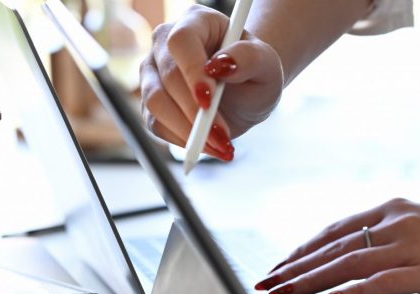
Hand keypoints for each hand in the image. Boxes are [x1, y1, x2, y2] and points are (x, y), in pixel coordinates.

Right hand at [140, 5, 282, 158]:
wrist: (248, 91)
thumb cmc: (257, 71)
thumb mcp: (267, 64)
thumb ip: (250, 58)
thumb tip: (220, 65)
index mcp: (196, 22)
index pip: (181, 42)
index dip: (192, 71)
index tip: (209, 101)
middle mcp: (166, 42)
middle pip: (166, 77)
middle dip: (195, 112)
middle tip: (224, 136)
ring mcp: (153, 71)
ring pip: (155, 103)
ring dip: (188, 131)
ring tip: (222, 145)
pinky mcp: (152, 101)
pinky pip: (157, 124)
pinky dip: (183, 141)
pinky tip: (210, 146)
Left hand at [254, 198, 419, 293]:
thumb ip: (387, 239)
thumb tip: (349, 263)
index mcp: (392, 210)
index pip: (334, 231)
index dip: (302, 250)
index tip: (279, 267)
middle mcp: (396, 223)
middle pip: (333, 248)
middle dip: (295, 267)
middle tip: (267, 285)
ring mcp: (410, 245)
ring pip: (347, 263)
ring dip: (310, 280)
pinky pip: (378, 282)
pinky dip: (350, 292)